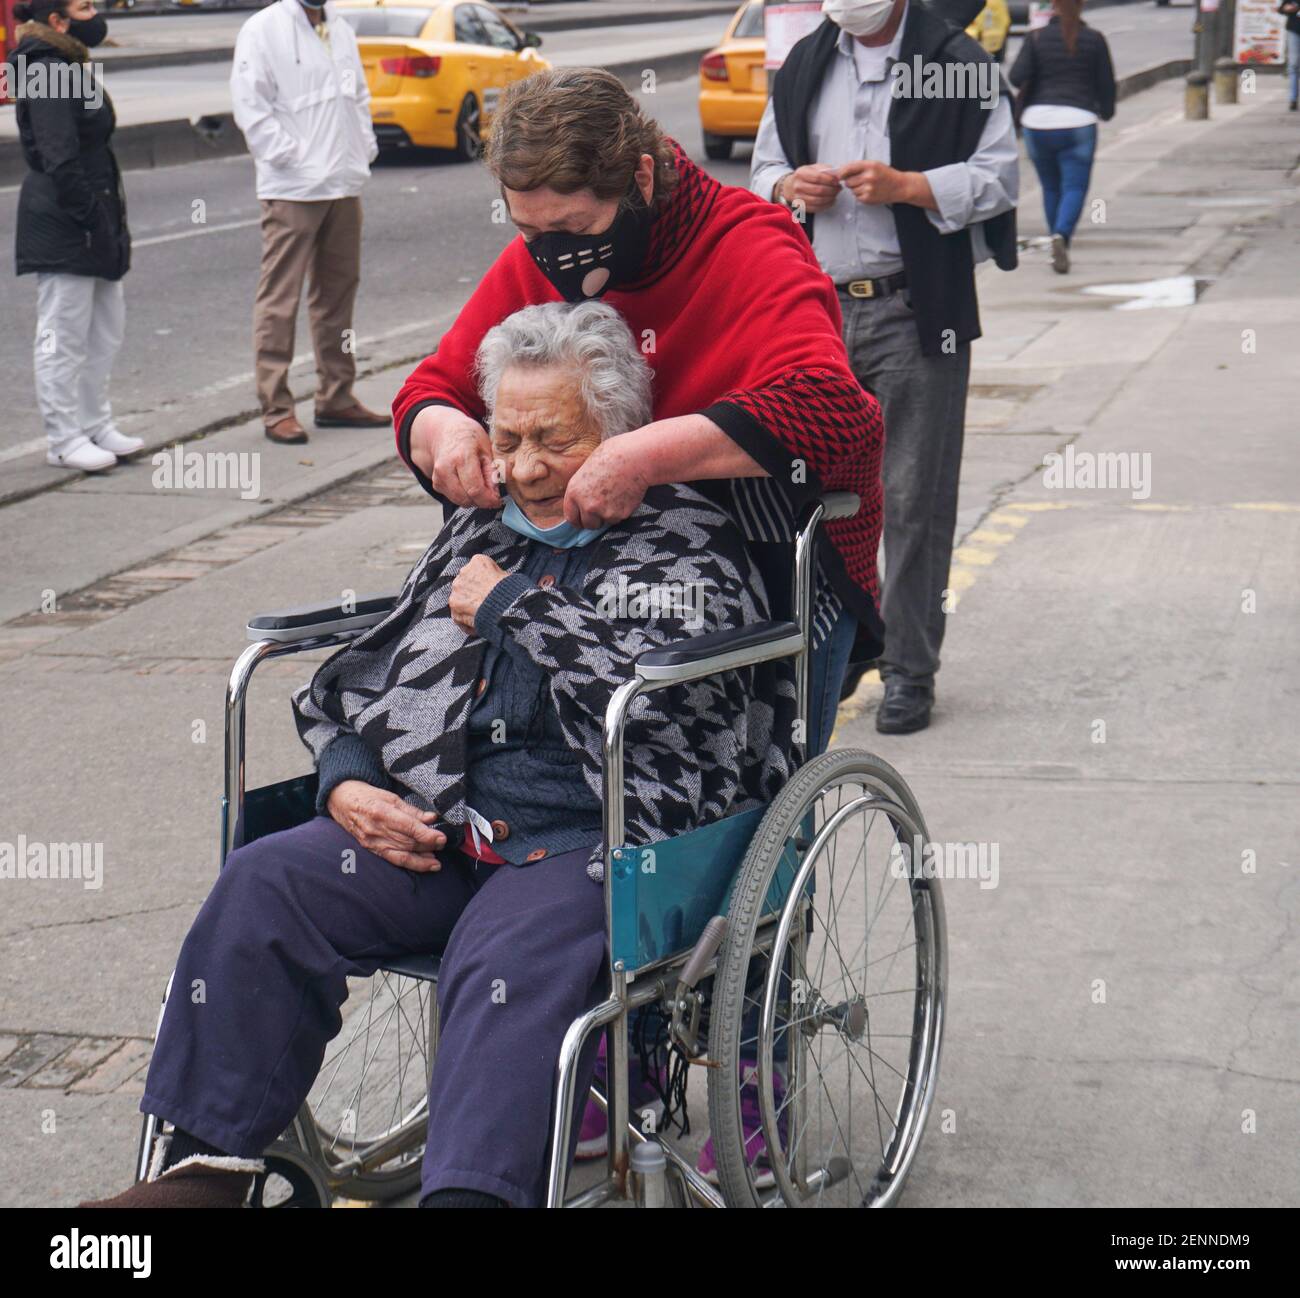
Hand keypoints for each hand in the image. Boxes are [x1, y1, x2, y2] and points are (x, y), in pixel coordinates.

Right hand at [326, 781, 445, 871]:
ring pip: (401, 854)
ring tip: (436, 863)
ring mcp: (372, 842)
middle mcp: (376, 830)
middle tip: (443, 845)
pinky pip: (392, 859)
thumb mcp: (390, 797)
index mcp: (381, 812)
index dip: (426, 834)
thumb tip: (432, 819)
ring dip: (421, 860)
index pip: (408, 827)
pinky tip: (422, 864)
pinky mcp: (371, 849)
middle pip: (407, 842)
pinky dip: (409, 863)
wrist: (342, 801)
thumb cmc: (368, 796)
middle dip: (427, 846)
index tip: (441, 837)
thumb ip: (412, 810)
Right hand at [410, 405, 500, 508]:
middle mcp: (445, 468)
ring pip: (460, 501)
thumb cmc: (469, 438)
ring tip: (480, 485)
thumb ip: (492, 472)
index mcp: (461, 457)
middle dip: (482, 501)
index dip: (489, 499)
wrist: (445, 432)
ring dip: (473, 500)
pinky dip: (464, 496)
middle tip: (491, 493)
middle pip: (467, 498)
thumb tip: (495, 494)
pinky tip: (469, 483)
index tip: (498, 500)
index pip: (475, 489)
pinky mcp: (436, 484)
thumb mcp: (487, 449)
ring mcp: (438, 477)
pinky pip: (454, 498)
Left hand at [449, 553, 508, 631]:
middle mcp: (464, 571)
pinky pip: (458, 615)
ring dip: (468, 607)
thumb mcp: (507, 578)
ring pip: (460, 598)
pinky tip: (478, 627)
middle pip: (466, 582)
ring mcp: (457, 588)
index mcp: (479, 561)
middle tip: (485, 605)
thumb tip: (495, 585)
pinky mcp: (454, 604)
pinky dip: (466, 623)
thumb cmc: (512, 592)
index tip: (490, 590)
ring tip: (483, 618)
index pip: (477, 569)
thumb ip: (495, 577)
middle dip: (473, 593)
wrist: (506, 607)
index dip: (484, 581)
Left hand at [562, 437, 650, 529]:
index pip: (571, 517)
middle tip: (602, 509)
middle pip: (588, 524)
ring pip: (605, 521)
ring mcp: (604, 512)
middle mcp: (587, 505)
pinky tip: (624, 495)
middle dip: (594, 520)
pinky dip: (621, 511)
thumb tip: (582, 502)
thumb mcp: (587, 470)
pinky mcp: (620, 514)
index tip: (582, 520)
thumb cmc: (612, 456)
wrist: (634, 458)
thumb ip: (582, 489)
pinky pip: (619, 518)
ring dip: (609, 514)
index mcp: (574, 492)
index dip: (578, 519)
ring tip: (615, 496)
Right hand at [780, 165, 841, 213]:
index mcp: (801, 173)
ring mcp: (798, 198)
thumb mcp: (813, 168)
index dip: (830, 180)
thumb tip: (837, 174)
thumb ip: (825, 169)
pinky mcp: (801, 207)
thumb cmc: (805, 176)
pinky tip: (831, 201)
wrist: (790, 187)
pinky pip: (816, 208)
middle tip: (839, 188)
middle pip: (819, 190)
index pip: (818, 177)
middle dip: (832, 190)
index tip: (837, 181)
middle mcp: (798, 186)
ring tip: (835, 194)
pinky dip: (826, 205)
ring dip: (830, 198)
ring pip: (818, 200)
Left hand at [837, 161, 921, 206]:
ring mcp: (868, 189)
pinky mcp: (868, 198)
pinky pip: (857, 197)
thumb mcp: (874, 165)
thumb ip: (859, 167)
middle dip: (851, 181)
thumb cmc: (886, 175)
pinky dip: (860, 195)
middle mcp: (868, 177)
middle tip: (861, 180)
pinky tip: (870, 191)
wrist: (899, 186)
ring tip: (868, 186)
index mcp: (869, 166)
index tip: (838, 175)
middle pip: (848, 181)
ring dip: (856, 188)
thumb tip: (841, 172)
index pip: (848, 168)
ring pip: (852, 190)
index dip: (841, 173)